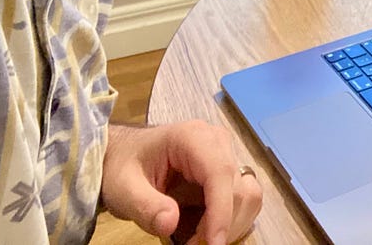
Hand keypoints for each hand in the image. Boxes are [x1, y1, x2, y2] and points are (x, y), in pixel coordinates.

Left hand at [101, 121, 261, 244]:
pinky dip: (229, 221)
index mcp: (193, 138)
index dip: (221, 211)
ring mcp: (227, 156)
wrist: (125, 154)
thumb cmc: (123, 166)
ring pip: (248, 196)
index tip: (213, 244)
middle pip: (238, 188)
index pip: (220, 173)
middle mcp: (218, 143)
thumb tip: (171, 223)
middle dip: (221, 224)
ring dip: (229, 224)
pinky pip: (243, 199)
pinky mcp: (229, 171)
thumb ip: (145, 206)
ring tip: (197, 239)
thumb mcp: (123, 188)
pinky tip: (205, 230)